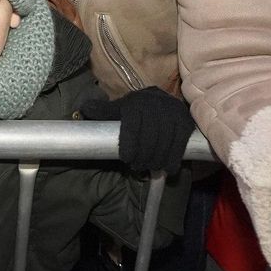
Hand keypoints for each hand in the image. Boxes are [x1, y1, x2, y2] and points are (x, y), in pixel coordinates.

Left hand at [79, 86, 194, 173]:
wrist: (162, 102)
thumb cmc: (136, 110)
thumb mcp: (118, 109)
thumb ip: (102, 111)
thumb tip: (84, 109)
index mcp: (136, 103)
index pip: (132, 127)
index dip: (129, 146)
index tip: (127, 159)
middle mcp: (155, 105)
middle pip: (149, 138)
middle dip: (142, 157)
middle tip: (137, 167)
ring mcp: (172, 113)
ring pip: (164, 143)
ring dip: (157, 160)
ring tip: (150, 167)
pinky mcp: (185, 122)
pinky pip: (180, 144)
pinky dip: (173, 159)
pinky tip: (167, 167)